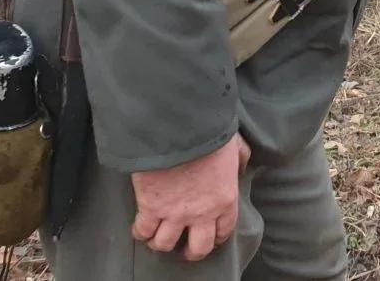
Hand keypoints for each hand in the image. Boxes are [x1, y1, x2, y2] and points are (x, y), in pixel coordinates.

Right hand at [130, 133, 251, 260]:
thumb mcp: (235, 145)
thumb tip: (239, 168)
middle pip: (199, 248)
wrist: (180, 128)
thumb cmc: (210, 132)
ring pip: (166, 244)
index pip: (224, 230)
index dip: (216, 237)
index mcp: (225, 199)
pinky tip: (140, 228)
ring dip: (161, 242)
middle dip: (192, 251)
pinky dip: (140, 232)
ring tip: (158, 237)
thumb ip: (240, 159)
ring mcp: (175, 213)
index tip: (210, 237)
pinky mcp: (150, 207)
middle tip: (185, 248)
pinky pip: (143, 231)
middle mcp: (202, 213)